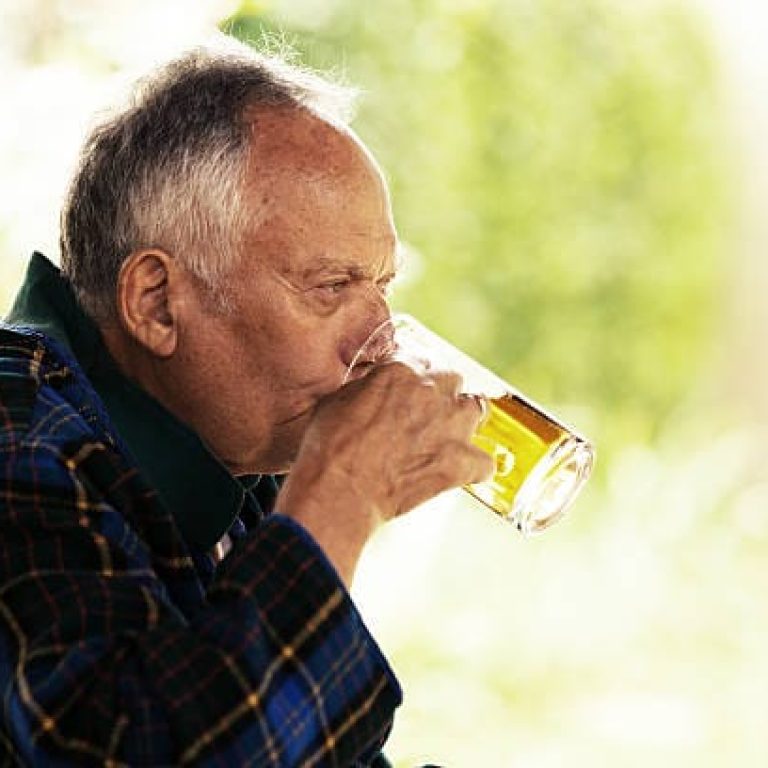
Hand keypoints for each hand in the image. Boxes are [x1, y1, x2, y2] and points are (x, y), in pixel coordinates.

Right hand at [277, 362, 492, 584]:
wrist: (339, 488)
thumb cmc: (329, 447)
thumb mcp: (338, 399)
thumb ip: (365, 387)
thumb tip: (371, 390)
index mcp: (401, 371)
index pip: (419, 359)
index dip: (414, 376)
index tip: (409, 387)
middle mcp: (432, 391)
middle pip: (452, 379)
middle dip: (441, 393)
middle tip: (425, 411)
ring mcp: (450, 426)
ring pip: (476, 409)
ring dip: (463, 420)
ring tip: (448, 436)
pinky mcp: (459, 462)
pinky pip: (484, 463)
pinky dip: (475, 468)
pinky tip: (463, 473)